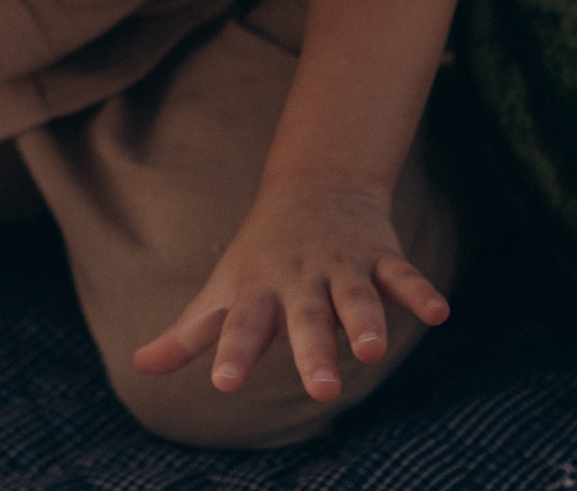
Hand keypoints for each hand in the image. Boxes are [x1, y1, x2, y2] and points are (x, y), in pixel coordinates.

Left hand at [131, 178, 447, 401]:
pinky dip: (419, 292)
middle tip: (323, 392)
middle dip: (315, 353)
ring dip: (367, 321)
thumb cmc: (259, 254)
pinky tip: (439, 313)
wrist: (314, 183)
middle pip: (307, 320)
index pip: (242, 325)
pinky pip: (402, 275)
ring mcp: (343, 266)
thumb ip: (188, 334)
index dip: (234, 352)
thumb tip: (137, 366)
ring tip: (374, 351)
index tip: (224, 383)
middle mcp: (301, 280)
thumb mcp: (223, 290)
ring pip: (356, 297)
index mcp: (259, 291)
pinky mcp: (382, 256)